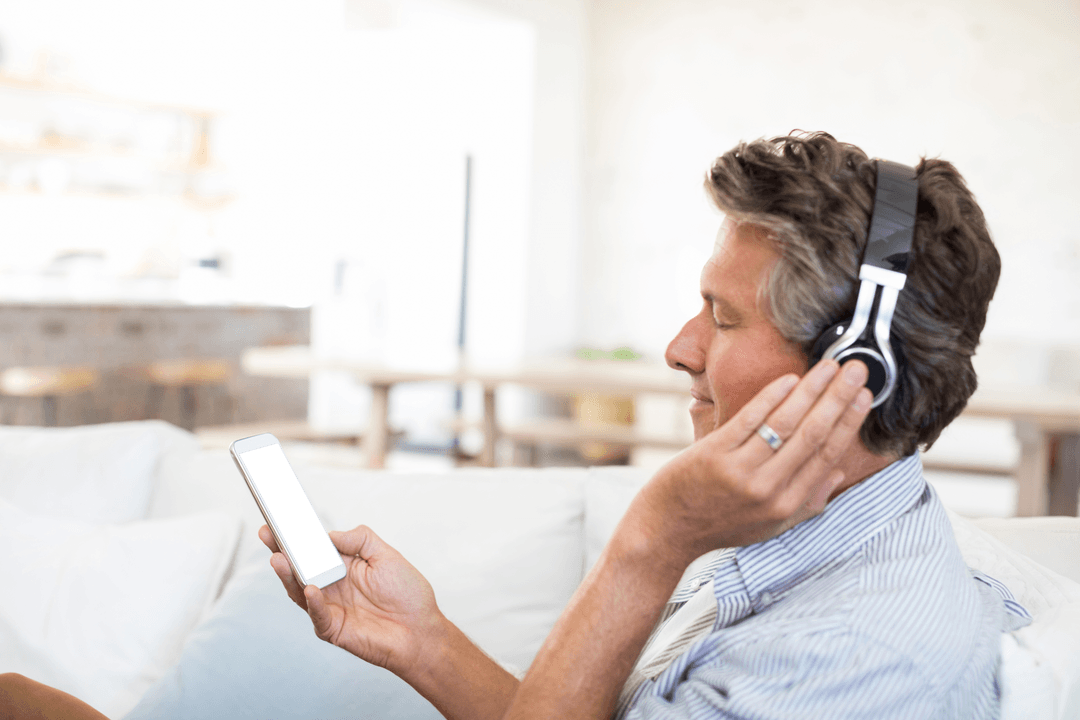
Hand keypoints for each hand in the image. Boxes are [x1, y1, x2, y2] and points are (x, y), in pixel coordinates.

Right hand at [258, 524, 443, 678]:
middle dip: (281, 549)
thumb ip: (360, 539)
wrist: (421, 632)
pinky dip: (313, 602)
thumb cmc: (408, 595)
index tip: (281, 516)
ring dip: (288, 574)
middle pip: (299, 566)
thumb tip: (330, 533)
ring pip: (299, 589)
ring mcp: (329, 606)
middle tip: (268, 532)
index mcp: (343, 564)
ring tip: (279, 558)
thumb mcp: (387, 555)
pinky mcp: (332, 628)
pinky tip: (310, 589)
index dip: (297, 533)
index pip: (314, 547)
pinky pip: (318, 615)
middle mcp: (332, 584)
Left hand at [631, 359, 873, 563]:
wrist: (667, 530)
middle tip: (857, 369)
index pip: (827, 456)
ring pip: (785, 424)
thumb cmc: (719, 523)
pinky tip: (789, 378)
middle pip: (813, 435)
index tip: (865, 396)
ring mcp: (740, 471)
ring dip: (811, 390)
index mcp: (786, 505)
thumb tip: (837, 474)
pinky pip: (750, 419)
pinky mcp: (714, 454)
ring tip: (829, 366)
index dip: (849, 423)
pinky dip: (771, 396)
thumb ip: (806, 502)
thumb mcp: (769, 525)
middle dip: (839, 398)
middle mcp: (767, 490)